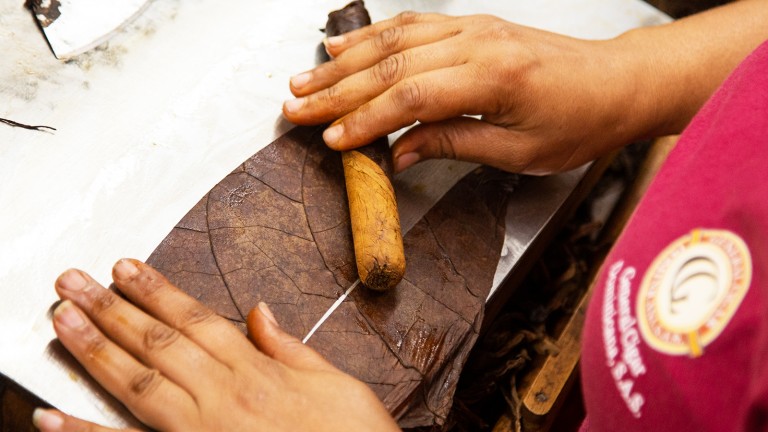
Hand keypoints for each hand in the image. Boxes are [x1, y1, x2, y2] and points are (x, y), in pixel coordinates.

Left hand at [34, 259, 398, 431]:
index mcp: (258, 374)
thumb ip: (293, 349)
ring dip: (96, 351)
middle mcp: (224, 398)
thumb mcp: (339, 385)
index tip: (126, 268)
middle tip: (72, 282)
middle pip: (159, 343)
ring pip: (139, 384)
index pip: (197, 320)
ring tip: (62, 322)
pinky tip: (50, 419)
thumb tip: (261, 313)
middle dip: (112, 309)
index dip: (157, 292)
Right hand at [282, 12, 650, 174]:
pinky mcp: (471, 25)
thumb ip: (453, 145)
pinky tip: (345, 45)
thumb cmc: (579, 120)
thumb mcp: (519, 152)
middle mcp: (478, 42)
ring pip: (393, 39)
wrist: (615, 83)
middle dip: (337, 88)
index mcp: (493, 78)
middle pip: (391, 64)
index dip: (365, 119)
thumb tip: (398, 154)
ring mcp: (472, 28)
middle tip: (296, 105)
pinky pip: (412, 24)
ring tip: (305, 77)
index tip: (332, 138)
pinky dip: (373, 35)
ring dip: (344, 60)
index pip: (411, 98)